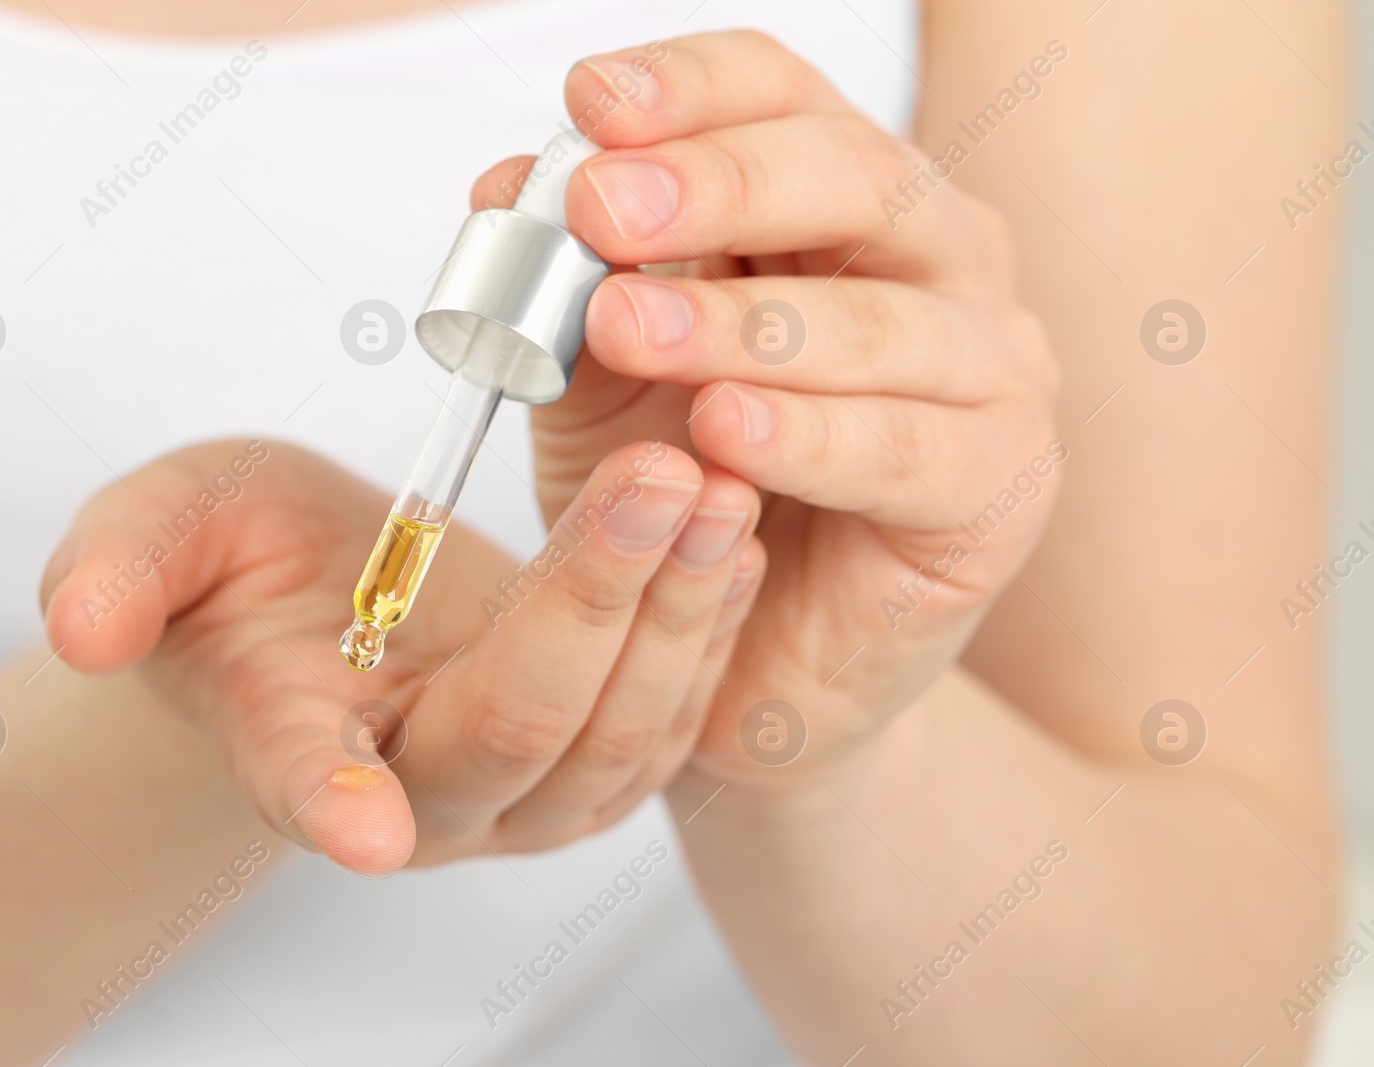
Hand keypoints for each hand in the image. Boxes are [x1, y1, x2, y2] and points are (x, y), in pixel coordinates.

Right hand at [39, 439, 759, 873]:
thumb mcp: (162, 533)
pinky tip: (735, 534)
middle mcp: (422, 798)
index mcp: (296, 748)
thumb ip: (122, 572)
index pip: (305, 786)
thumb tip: (80, 625)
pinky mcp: (599, 761)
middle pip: (518, 730)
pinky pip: (673, 714)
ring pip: (620, 736)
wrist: (325, 600)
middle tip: (659, 475)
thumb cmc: (238, 568)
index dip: (331, 807)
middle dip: (593, 604)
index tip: (362, 832)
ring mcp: (523, 794)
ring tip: (720, 490)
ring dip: (680, 613)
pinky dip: (709, 625)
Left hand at [472, 32, 1058, 786]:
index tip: (591, 102)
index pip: (786, 94)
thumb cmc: (694, 493)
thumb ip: (568, 287)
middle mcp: (938, 257)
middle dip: (717, 185)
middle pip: (852, 175)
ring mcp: (988, 365)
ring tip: (624, 327)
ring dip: (741, 322)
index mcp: (843, 201)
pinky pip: (903, 448)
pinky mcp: (1000, 481)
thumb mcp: (605, 379)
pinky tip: (724, 432)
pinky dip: (808, 437)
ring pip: (878, 320)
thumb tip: (504, 189)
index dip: (693, 86)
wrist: (751, 657)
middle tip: (601, 208)